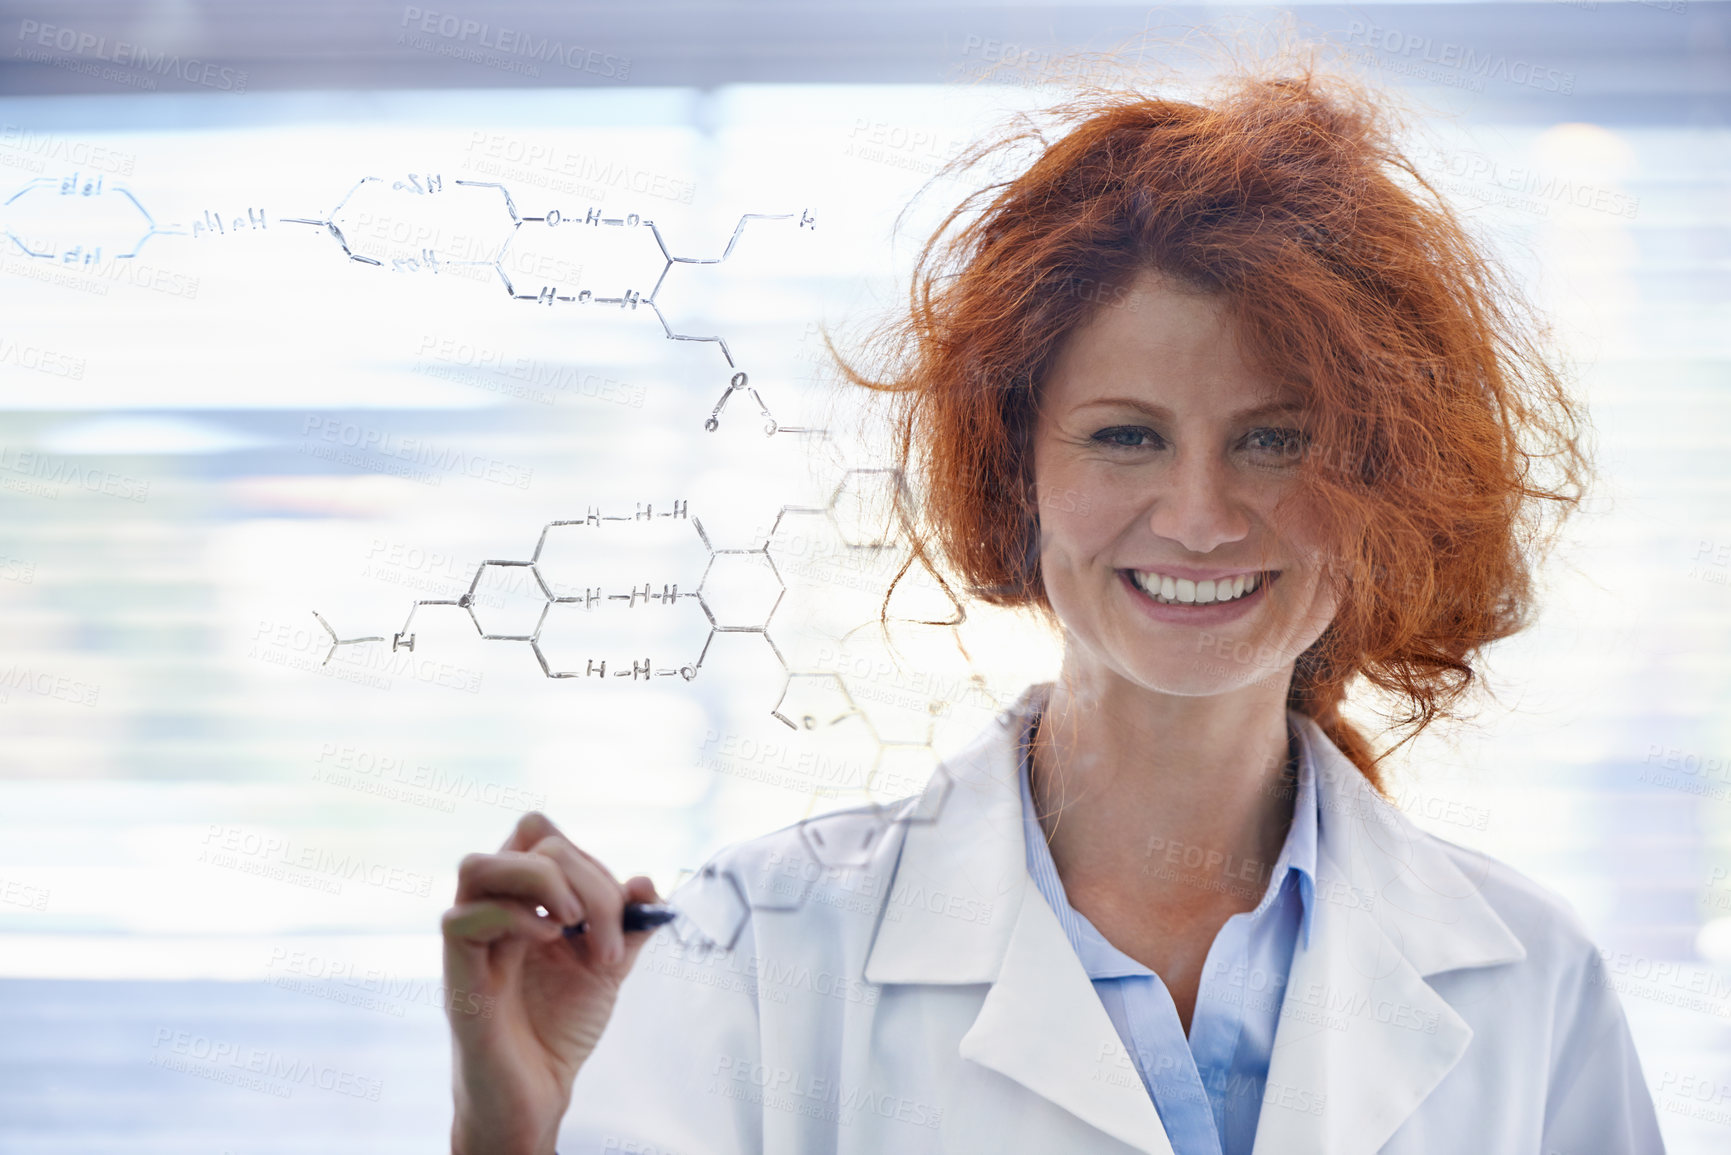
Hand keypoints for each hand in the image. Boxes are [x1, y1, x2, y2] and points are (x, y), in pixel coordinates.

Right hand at [442, 812, 661, 1154]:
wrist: (539, 1093)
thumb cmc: (560, 1028)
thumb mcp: (608, 965)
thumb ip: (628, 923)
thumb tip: (646, 883)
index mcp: (525, 898)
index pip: (542, 834)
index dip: (588, 857)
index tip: (619, 911)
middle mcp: (493, 908)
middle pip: (527, 839)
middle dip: (588, 880)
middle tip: (608, 936)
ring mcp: (471, 940)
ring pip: (477, 865)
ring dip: (541, 882)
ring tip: (572, 924)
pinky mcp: (458, 976)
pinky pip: (462, 919)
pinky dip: (515, 918)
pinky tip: (550, 942)